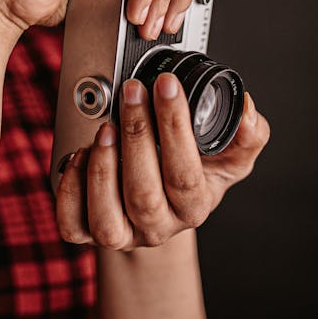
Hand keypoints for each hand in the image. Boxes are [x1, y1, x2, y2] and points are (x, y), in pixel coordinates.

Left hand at [55, 73, 269, 248]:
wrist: (163, 208)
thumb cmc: (195, 175)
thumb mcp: (229, 157)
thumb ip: (246, 134)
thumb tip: (246, 111)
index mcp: (193, 206)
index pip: (185, 175)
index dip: (175, 129)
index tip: (166, 86)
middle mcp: (158, 225)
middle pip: (144, 195)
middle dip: (136, 137)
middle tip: (132, 93)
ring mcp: (122, 232)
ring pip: (107, 218)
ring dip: (103, 169)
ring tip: (106, 127)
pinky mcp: (88, 230)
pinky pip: (73, 224)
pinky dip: (71, 190)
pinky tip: (79, 155)